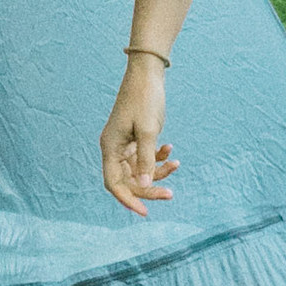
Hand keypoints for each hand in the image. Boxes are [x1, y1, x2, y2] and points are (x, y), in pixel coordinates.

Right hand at [101, 61, 172, 212]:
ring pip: (139, 170)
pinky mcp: (135, 138)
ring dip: (157, 172)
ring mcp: (124, 144)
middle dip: (149, 187)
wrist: (147, 73)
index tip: (145, 212)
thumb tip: (145, 184)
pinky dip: (158, 158)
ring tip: (176, 164)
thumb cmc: (145, 99)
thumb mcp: (148, 130)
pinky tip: (171, 150)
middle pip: (128, 180)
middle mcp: (114, 148)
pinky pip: (145, 157)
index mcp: (110, 147)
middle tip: (170, 193)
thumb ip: (146, 159)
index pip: (113, 183)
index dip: (128, 200)